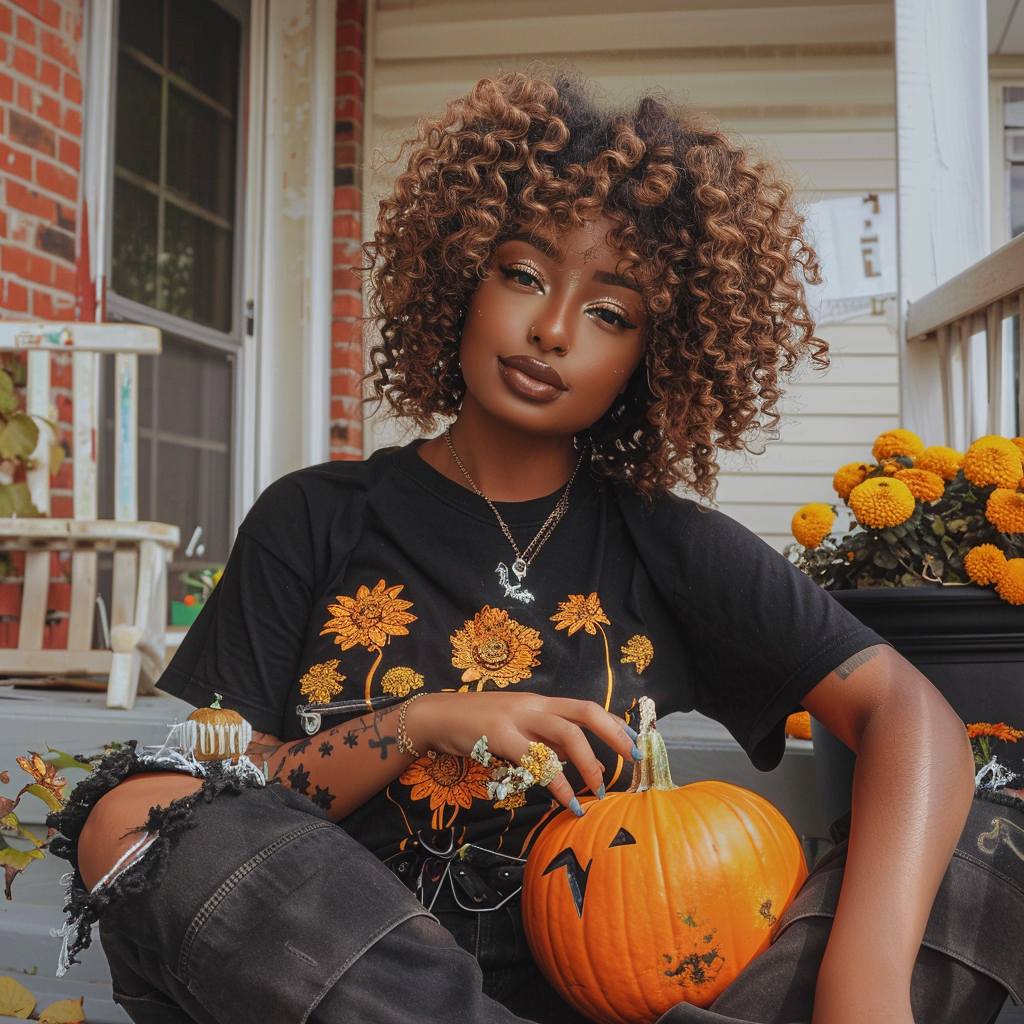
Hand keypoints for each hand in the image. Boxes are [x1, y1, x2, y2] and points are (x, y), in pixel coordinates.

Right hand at [405, 692, 637, 811]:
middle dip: (614, 734)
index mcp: (541, 702)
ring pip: (566, 734)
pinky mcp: (500, 735)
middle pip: (585, 711)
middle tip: (633, 759)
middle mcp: (534, 705)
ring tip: (597, 790)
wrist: (436, 716)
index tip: (635, 742)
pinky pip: (536, 760)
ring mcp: (517, 718)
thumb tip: (584, 762)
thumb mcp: (518, 728)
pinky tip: (565, 800)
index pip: (586, 707)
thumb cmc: (478, 725)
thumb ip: (546, 742)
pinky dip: (556, 782)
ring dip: (589, 763)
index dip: (614, 723)